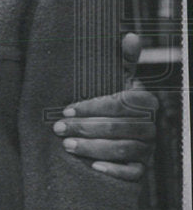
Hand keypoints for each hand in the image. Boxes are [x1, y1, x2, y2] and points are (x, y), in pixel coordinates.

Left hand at [53, 33, 156, 181]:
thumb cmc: (110, 102)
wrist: (113, 133)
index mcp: (144, 102)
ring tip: (67, 145)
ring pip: (124, 149)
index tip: (66, 109)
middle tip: (58, 128)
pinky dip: (115, 170)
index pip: (120, 104)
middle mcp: (150, 126)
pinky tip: (94, 167)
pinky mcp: (141, 169)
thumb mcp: (115, 80)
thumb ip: (122, 60)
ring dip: (94, 148)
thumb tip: (130, 36)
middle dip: (86, 128)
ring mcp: (148, 149)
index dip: (92, 107)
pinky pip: (133, 173)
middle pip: (120, 128)